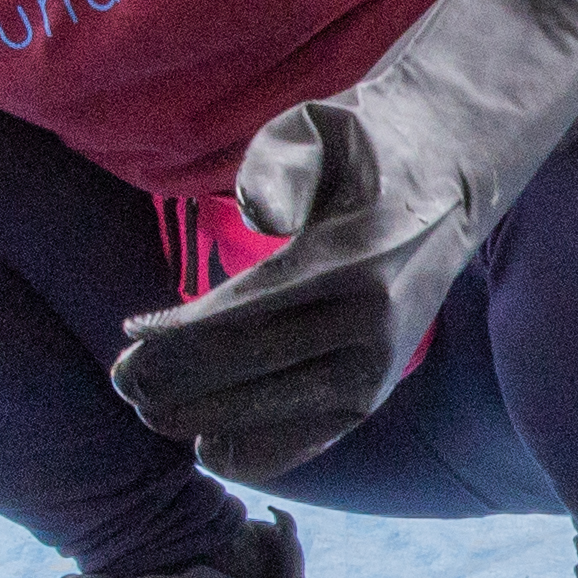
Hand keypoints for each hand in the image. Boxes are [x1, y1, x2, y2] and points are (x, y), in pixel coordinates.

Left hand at [110, 0, 577, 483]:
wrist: (455, 170)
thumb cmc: (366, 146)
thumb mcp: (321, 126)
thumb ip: (280, 161)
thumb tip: (261, 214)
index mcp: (350, 259)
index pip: (246, 313)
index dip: (180, 336)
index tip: (129, 340)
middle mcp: (371, 323)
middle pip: (252, 369)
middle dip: (177, 382)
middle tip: (121, 383)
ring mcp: (379, 364)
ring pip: (276, 411)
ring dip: (204, 419)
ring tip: (147, 413)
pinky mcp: (381, 389)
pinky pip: (313, 438)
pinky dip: (258, 451)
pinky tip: (208, 449)